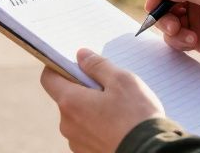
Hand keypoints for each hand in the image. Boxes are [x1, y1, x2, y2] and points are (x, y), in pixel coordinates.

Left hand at [40, 49, 164, 151]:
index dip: (58, 67)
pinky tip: (119, 127)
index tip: (75, 65)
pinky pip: (88, 134)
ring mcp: (76, 142)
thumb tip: (81, 56)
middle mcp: (67, 124)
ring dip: (91, 110)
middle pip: (66, 98)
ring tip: (118, 110)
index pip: (49, 78)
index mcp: (70, 102)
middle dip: (83, 90)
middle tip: (108, 88)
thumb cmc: (137, 116)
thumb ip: (97, 65)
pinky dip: (98, 128)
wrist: (151, 152)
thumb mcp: (121, 80)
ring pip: (78, 118)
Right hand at [146, 0, 199, 75]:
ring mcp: (195, 14)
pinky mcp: (194, 35)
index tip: (154, 1)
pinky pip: (174, 35)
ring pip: (166, 17)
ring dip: (169, 27)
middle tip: (169, 23)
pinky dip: (177, 40)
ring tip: (184, 35)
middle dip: (162, 11)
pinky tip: (193, 43)